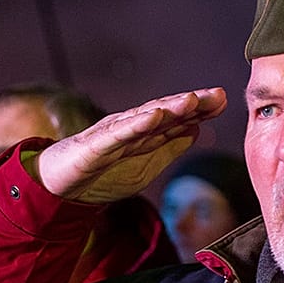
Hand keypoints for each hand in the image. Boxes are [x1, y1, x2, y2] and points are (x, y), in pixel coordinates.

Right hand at [31, 88, 227, 203]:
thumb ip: (169, 148)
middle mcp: (130, 127)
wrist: (59, 187)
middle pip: (165, 112)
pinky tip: (155, 116)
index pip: (176, 118)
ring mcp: (112, 134)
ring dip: (169, 108)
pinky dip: (137, 124)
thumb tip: (197, 131)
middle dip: (192, 103)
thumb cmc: (102, 173)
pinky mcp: (95, 146)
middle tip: (218, 95)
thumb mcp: (145, 165)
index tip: (224, 101)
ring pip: (144, 117)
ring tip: (192, 100)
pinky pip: (118, 134)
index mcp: (144, 134)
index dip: (200, 109)